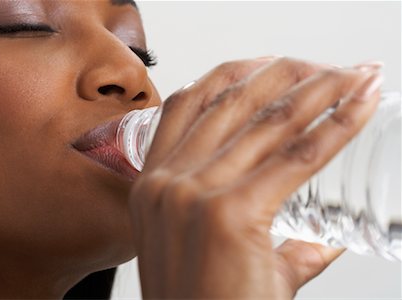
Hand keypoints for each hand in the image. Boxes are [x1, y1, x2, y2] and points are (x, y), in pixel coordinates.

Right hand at [129, 57, 380, 298]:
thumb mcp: (206, 255)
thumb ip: (259, 235)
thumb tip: (316, 235)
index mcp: (153, 184)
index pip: (191, 104)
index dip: (236, 74)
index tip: (275, 64)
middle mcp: (166, 181)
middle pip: (232, 102)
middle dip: (287, 74)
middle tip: (328, 67)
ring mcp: (192, 194)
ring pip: (266, 122)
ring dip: (317, 91)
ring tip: (352, 77)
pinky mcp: (228, 214)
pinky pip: (294, 157)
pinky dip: (333, 128)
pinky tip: (357, 108)